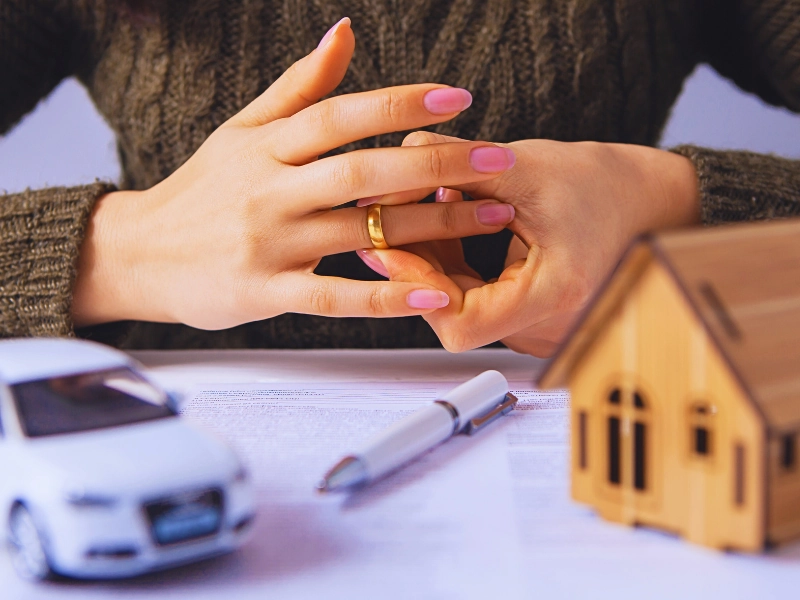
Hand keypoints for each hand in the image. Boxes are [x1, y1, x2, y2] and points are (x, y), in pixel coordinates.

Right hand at [71, 19, 515, 329]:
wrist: (142, 254)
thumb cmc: (201, 190)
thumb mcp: (242, 131)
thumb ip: (298, 87)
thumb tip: (345, 30)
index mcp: (267, 145)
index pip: (340, 115)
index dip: (400, 103)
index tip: (458, 98)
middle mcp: (269, 190)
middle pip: (362, 170)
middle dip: (436, 163)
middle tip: (497, 160)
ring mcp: (269, 243)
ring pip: (360, 230)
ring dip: (432, 225)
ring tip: (490, 218)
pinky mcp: (267, 292)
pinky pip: (336, 296)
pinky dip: (387, 297)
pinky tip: (435, 294)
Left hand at [364, 134, 699, 355]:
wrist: (658, 205)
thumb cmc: (610, 188)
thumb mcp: (528, 166)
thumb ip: (459, 164)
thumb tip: (402, 155)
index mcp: (555, 294)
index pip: (461, 324)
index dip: (418, 288)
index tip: (393, 246)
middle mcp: (551, 327)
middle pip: (456, 316)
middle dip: (419, 268)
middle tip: (390, 223)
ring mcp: (545, 330)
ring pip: (466, 312)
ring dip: (436, 267)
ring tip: (422, 218)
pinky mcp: (539, 322)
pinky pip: (484, 306)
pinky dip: (460, 272)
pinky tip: (449, 232)